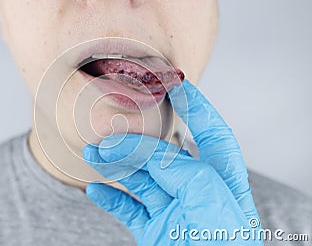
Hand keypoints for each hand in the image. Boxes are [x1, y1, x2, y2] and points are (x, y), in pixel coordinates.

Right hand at [82, 79, 262, 244]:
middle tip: (110, 130)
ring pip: (140, 178)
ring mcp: (173, 212)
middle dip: (136, 139)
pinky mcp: (154, 232)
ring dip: (115, 164)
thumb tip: (145, 151)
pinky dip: (110, 198)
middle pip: (164, 154)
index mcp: (223, 184)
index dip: (197, 108)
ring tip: (93, 154)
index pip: (212, 135)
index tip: (175, 85)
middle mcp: (197, 194)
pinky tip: (94, 188)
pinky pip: (128, 209)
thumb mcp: (209, 204)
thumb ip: (182, 171)